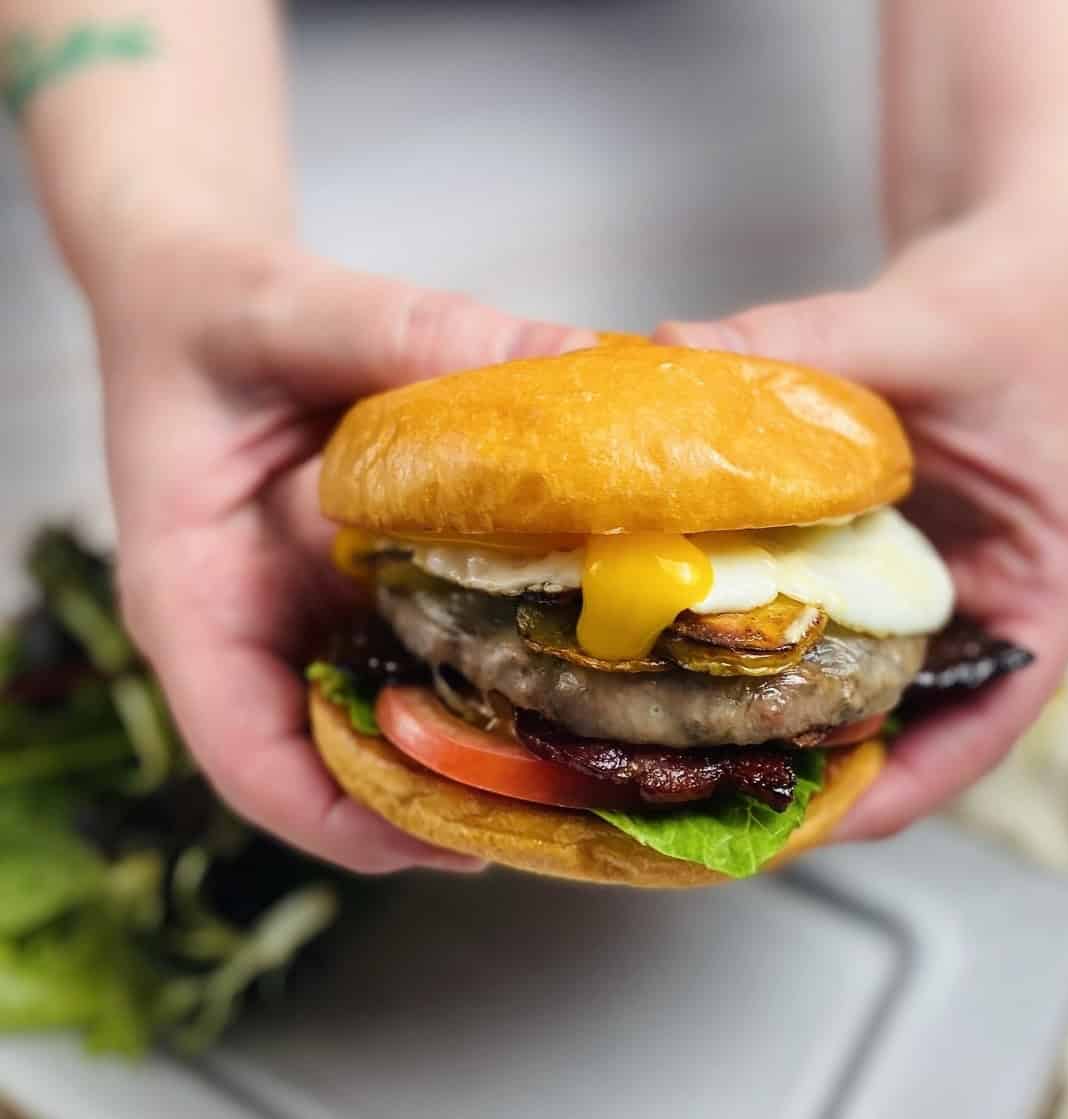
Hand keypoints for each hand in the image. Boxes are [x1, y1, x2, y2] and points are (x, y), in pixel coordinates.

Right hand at [93, 237, 592, 871]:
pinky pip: (423, 648)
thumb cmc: (208, 312)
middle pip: (340, 765)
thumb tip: (573, 361)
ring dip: (479, 746)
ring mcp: (313, 613)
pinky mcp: (358, 584)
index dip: (347, 822)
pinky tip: (568, 654)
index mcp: (197, 598)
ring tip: (583, 756)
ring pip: (391, 717)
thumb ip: (414, 333)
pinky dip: (487, 665)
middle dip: (443, 800)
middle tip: (557, 807)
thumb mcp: (293, 311)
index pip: (251, 760)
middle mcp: (258, 628)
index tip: (451, 846)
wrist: (197, 291)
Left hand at [655, 206, 1067, 838]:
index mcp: (1044, 590)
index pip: (981, 729)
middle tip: (707, 794)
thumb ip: (806, 344)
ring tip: (682, 744)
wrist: (1003, 258)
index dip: (893, 790)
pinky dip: (767, 644)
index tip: (800, 824)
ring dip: (780, 715)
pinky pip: (824, 625)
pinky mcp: (882, 559)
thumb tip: (669, 357)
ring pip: (859, 686)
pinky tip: (688, 648)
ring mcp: (934, 589)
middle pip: (907, 729)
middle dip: (812, 768)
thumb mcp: (918, 327)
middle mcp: (989, 608)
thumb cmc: (1002, 305)